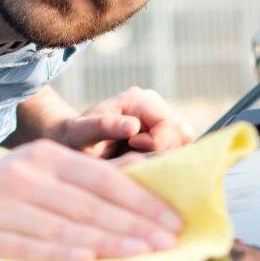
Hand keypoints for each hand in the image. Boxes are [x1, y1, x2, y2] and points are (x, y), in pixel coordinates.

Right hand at [0, 139, 181, 260]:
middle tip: (168, 246)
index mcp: (44, 158)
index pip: (103, 180)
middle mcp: (23, 177)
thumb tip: (141, 191)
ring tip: (143, 259)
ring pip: (63, 228)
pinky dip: (59, 256)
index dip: (142, 203)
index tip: (174, 224)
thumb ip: (82, 183)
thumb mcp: (37, 173)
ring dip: (108, 245)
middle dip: (134, 229)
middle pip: (89, 207)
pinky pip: (27, 250)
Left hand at [52, 86, 198, 158]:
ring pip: (185, 143)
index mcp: (137, 99)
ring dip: (163, 157)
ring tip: (135, 158)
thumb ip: (104, 127)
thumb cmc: (74, 141)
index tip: (130, 149)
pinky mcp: (166, 132)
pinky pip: (181, 149)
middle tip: (133, 157)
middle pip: (182, 134)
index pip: (169, 126)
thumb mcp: (81, 134)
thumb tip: (134, 126)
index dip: (155, 146)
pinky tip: (143, 161)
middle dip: (162, 153)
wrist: (74, 143)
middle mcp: (154, 103)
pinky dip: (166, 160)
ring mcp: (162, 117)